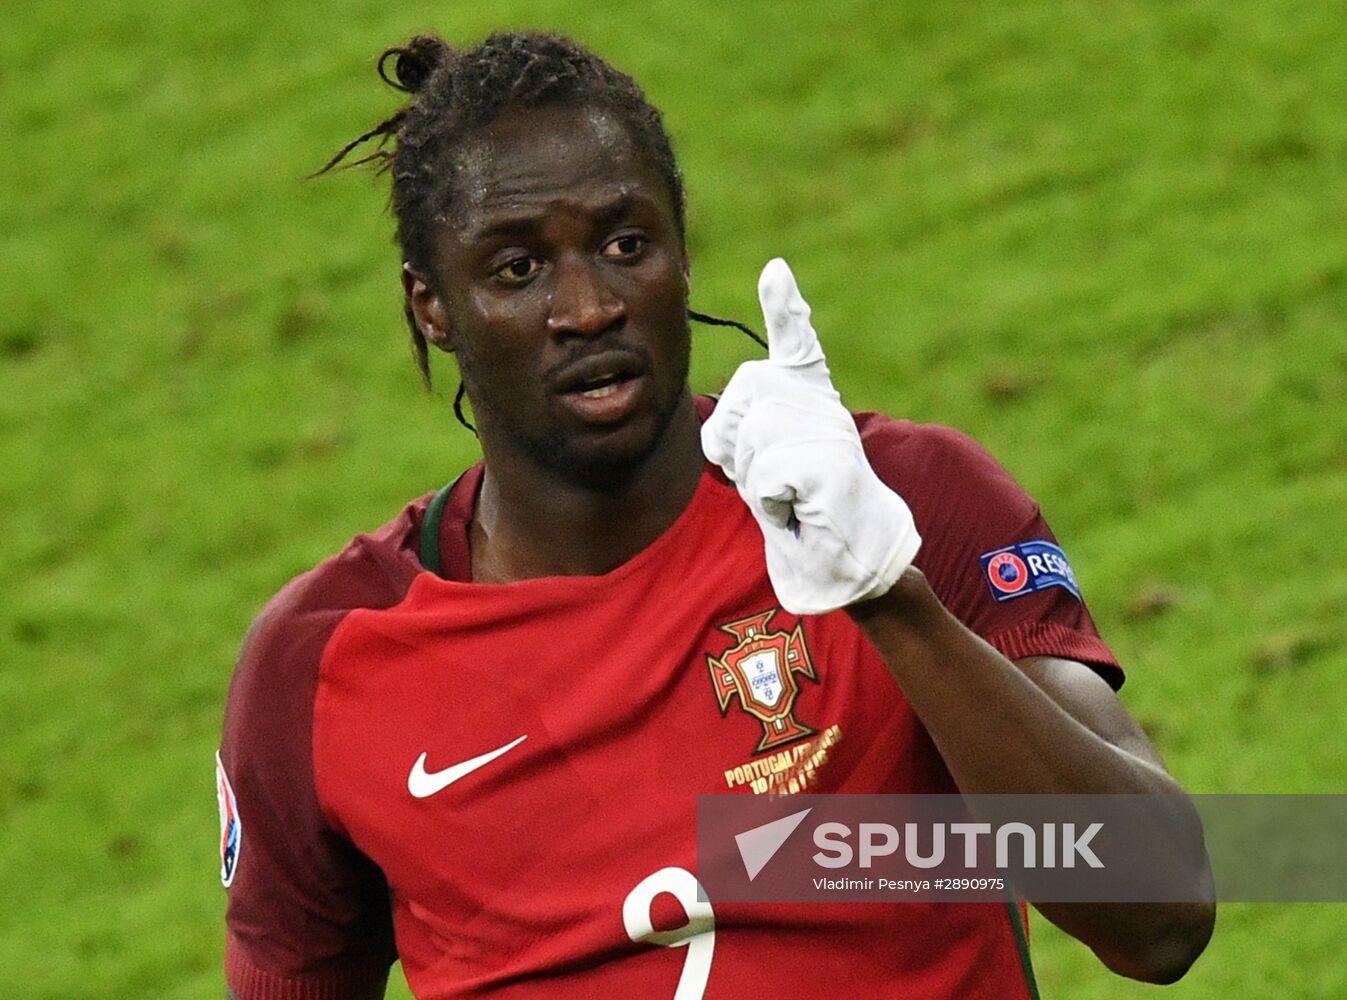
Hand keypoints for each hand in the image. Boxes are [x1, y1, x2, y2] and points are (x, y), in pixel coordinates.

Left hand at [701, 258, 920, 614]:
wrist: (845, 555)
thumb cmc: (796, 506)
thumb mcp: (760, 458)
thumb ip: (743, 427)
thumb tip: (713, 428)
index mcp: (807, 395)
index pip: (795, 341)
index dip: (785, 306)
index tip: (775, 271)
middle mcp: (823, 403)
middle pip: (739, 399)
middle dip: (733, 444)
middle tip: (766, 477)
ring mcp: (832, 430)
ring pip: (750, 440)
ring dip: (751, 479)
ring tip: (785, 495)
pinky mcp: (833, 464)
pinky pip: (766, 475)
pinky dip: (770, 503)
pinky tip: (797, 509)